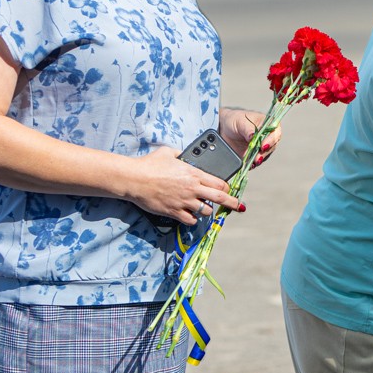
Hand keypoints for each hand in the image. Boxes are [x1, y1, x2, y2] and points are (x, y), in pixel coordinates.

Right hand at [129, 145, 244, 224]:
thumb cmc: (149, 164)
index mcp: (194, 173)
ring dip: (207, 210)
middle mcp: (192, 188)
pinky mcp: (174, 211)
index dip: (226, 187)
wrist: (133, 178)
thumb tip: (184, 154)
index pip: (219, 183)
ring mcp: (184, 201)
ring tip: (204, 208)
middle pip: (220, 198)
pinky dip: (193, 219)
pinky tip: (191, 215)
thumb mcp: (168, 152)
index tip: (227, 189)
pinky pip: (190, 220)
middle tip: (238, 206)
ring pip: (206, 211)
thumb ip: (181, 154)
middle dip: (231, 203)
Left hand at [219, 107, 282, 168]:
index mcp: (268, 124)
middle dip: (264, 152)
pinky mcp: (255, 154)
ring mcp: (261, 146)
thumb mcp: (241, 122)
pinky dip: (253, 163)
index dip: (271, 140)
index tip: (263, 146)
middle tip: (257, 158)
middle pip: (272, 146)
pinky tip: (249, 165)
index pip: (275, 132)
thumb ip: (248, 129)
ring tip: (253, 163)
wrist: (224, 128)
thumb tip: (252, 137)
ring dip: (259, 159)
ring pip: (265, 154)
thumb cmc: (235, 120)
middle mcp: (268, 136)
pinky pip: (256, 160)